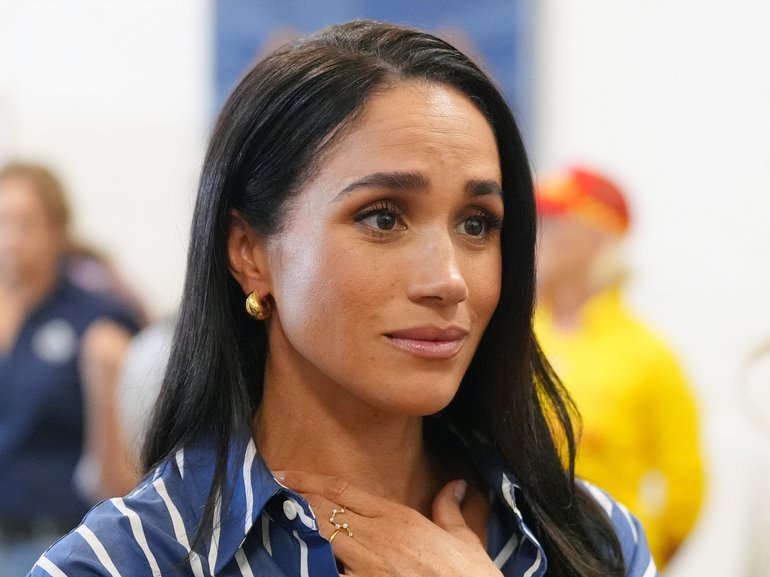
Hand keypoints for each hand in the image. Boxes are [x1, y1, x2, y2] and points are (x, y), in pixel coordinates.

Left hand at [276, 470, 502, 576]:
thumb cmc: (469, 574)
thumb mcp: (463, 538)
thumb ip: (449, 508)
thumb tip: (455, 485)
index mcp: (398, 517)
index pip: (343, 492)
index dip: (310, 482)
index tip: (285, 474)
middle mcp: (378, 537)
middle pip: (323, 511)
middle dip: (296, 500)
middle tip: (272, 491)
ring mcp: (367, 567)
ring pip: (321, 540)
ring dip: (299, 530)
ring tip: (277, 520)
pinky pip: (330, 573)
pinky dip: (314, 564)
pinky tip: (299, 558)